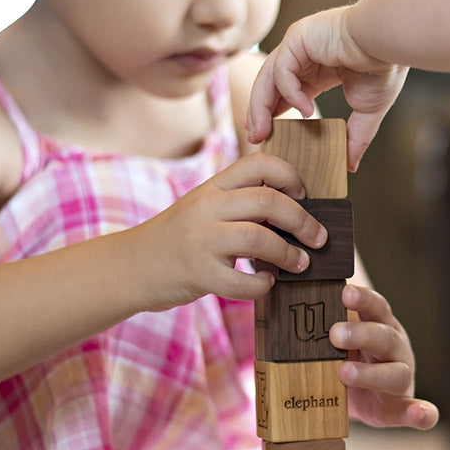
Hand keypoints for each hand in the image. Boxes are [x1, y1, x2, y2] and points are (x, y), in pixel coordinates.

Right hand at [133, 153, 327, 308]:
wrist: (130, 267)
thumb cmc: (178, 240)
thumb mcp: (204, 208)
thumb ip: (239, 203)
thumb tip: (295, 214)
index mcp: (212, 186)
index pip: (259, 163)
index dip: (291, 176)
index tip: (305, 195)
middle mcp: (206, 207)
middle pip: (269, 201)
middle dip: (303, 220)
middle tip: (318, 237)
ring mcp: (200, 240)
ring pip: (259, 238)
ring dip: (289, 254)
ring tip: (300, 264)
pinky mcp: (198, 273)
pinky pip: (242, 282)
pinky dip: (262, 286)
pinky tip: (266, 285)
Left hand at [246, 6, 408, 170]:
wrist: (389, 41)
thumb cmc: (383, 66)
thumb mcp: (368, 110)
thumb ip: (355, 137)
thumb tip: (350, 166)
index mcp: (319, 66)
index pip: (287, 90)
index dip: (273, 111)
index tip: (267, 135)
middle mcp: (305, 53)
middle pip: (270, 84)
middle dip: (259, 111)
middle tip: (255, 138)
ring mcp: (299, 43)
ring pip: (268, 77)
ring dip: (260, 106)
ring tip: (260, 132)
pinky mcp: (298, 38)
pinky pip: (282, 70)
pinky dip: (289, 93)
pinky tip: (305, 111)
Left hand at [329, 283, 437, 429]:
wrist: (350, 395)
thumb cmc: (338, 356)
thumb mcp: (329, 337)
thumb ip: (316, 322)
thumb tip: (282, 299)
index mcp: (379, 324)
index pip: (376, 307)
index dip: (364, 300)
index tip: (346, 293)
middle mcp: (394, 348)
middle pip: (384, 337)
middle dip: (361, 334)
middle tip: (334, 334)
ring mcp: (400, 377)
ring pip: (395, 373)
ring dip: (371, 374)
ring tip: (344, 372)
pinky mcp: (399, 407)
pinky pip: (413, 411)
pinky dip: (421, 413)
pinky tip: (421, 417)